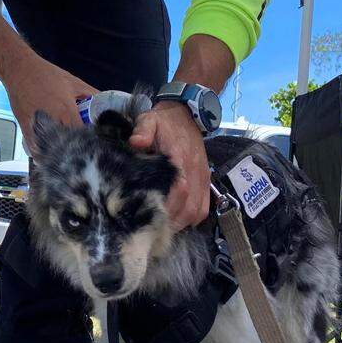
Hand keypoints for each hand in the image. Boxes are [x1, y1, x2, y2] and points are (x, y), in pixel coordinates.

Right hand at [7, 56, 96, 153]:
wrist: (19, 70)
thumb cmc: (45, 74)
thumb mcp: (73, 82)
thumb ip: (90, 93)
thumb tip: (104, 101)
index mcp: (66, 110)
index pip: (82, 133)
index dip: (89, 139)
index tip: (92, 141)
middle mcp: (52, 120)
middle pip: (67, 144)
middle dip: (74, 148)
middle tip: (79, 148)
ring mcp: (37, 126)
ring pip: (49, 149)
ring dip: (57, 153)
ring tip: (64, 152)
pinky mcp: (25, 128)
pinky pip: (34, 148)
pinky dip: (41, 154)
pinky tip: (48, 153)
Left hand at [129, 101, 209, 229]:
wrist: (187, 116)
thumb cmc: (164, 122)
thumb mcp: (149, 119)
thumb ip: (143, 130)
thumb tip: (135, 142)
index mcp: (180, 159)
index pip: (180, 189)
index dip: (167, 206)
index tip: (150, 214)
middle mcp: (194, 172)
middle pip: (188, 208)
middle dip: (170, 220)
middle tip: (151, 226)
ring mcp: (202, 179)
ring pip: (196, 212)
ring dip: (180, 222)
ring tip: (161, 226)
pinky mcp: (206, 183)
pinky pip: (203, 209)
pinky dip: (191, 219)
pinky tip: (176, 220)